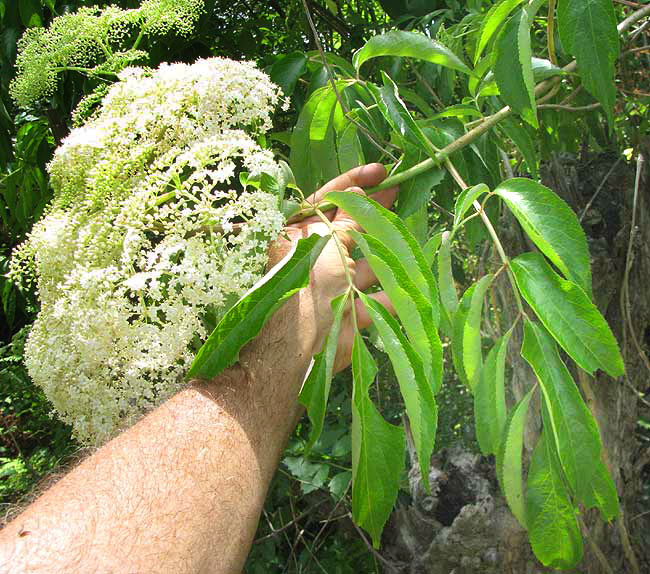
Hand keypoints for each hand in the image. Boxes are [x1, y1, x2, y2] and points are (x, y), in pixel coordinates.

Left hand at [280, 163, 397, 372]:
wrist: (303, 343)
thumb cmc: (310, 282)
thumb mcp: (331, 241)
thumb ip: (348, 219)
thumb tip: (357, 193)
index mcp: (300, 237)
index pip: (326, 200)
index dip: (353, 183)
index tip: (381, 171)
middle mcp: (316, 259)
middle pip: (349, 230)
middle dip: (374, 211)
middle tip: (399, 190)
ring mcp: (334, 286)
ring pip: (367, 264)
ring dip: (389, 251)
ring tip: (414, 231)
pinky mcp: (349, 312)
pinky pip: (376, 300)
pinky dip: (395, 294)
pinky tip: (417, 278)